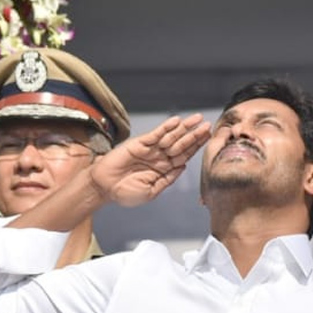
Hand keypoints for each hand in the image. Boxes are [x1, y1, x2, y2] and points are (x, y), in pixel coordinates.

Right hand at [89, 113, 210, 206]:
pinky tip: (176, 121)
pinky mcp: (139, 144)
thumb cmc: (125, 193)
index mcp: (163, 169)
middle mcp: (159, 157)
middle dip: (194, 135)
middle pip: (181, 144)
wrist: (104, 188)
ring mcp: (150, 149)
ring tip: (197, 119)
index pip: (184, 156)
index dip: (196, 147)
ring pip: (171, 137)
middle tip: (208, 126)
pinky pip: (155, 134)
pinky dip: (165, 128)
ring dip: (184, 128)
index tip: (208, 139)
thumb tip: (184, 167)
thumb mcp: (151, 192)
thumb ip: (167, 179)